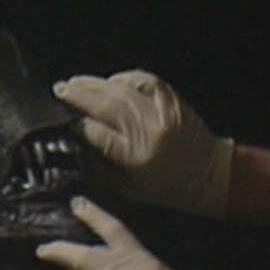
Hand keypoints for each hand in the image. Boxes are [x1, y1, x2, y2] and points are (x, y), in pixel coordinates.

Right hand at [53, 70, 233, 218]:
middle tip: (59, 89)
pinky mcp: (172, 102)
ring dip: (95, 84)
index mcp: (135, 157)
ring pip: (122, 91)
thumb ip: (103, 173)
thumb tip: (76, 154)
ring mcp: (161, 113)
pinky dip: (126, 77)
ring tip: (75, 81)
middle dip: (79, 95)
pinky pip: (146, 81)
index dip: (78, 125)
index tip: (63, 122)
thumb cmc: (168, 189)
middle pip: (106, 106)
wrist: (210, 176)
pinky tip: (111, 80)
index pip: (98, 134)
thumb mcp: (131, 192)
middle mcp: (147, 132)